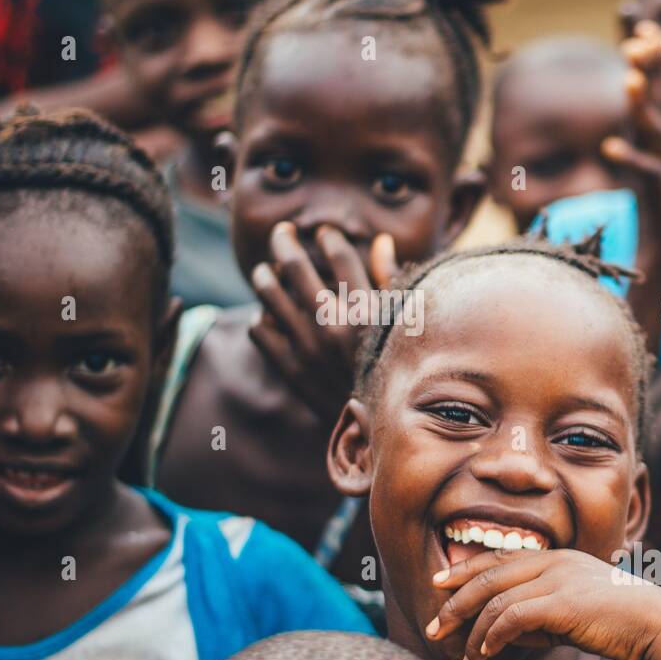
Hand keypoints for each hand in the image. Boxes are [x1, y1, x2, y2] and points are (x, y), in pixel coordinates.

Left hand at [248, 222, 399, 424]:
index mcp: (366, 310)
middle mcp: (334, 324)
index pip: (340, 255)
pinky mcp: (289, 368)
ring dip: (264, 275)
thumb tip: (382, 241)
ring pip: (269, 294)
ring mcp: (307, 346)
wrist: (378, 426)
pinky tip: (268, 316)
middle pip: (296, 266)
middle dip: (285, 241)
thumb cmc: (394, 368)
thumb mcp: (401, 324)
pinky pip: (259, 330)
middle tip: (281, 233)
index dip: (329, 238)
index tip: (324, 234)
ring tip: (265, 270)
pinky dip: (261, 319)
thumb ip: (390, 280)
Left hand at [426, 547, 660, 659]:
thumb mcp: (575, 616)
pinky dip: (493, 636)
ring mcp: (558, 579)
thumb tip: (504, 632)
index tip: (439, 584)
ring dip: (473, 633)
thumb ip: (541, 617)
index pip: (500, 559)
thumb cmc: (623, 624)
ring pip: (496, 600)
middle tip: (434, 626)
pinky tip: (485, 654)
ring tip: (462, 659)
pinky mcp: (563, 603)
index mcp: (558, 557)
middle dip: (455, 601)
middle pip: (488, 575)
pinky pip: (513, 617)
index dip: (465, 570)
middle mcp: (554, 562)